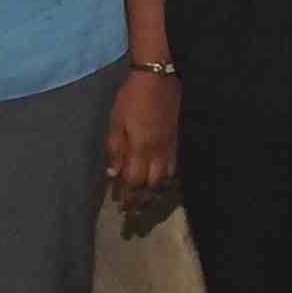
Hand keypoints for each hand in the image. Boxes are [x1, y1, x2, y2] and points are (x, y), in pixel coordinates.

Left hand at [105, 68, 181, 227]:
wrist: (159, 78)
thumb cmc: (131, 98)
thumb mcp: (115, 121)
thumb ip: (115, 149)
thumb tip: (114, 174)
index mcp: (141, 148)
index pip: (134, 181)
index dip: (128, 195)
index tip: (121, 207)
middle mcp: (159, 152)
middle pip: (153, 184)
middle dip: (143, 200)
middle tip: (135, 214)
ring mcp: (171, 146)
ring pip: (167, 178)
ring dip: (157, 192)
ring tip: (149, 202)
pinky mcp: (178, 139)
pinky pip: (175, 166)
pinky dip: (168, 178)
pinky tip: (164, 181)